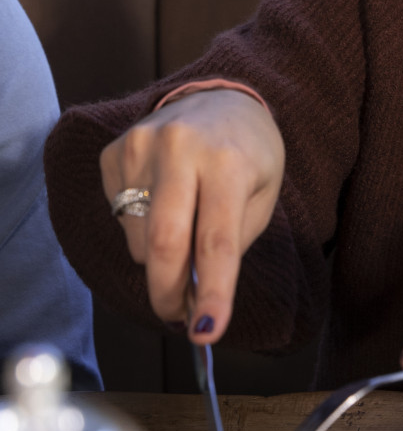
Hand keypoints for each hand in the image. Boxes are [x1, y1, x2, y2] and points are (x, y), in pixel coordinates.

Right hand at [99, 90, 284, 341]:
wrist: (222, 98)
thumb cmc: (249, 154)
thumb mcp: (262, 195)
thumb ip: (231, 243)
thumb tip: (195, 298)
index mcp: (228, 161)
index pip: (217, 242)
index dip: (212, 293)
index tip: (207, 332)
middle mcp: (180, 149)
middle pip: (163, 243)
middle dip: (168, 293)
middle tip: (179, 316)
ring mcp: (140, 146)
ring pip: (138, 238)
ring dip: (159, 260)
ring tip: (184, 240)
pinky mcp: (114, 151)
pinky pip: (119, 216)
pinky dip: (140, 231)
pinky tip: (164, 206)